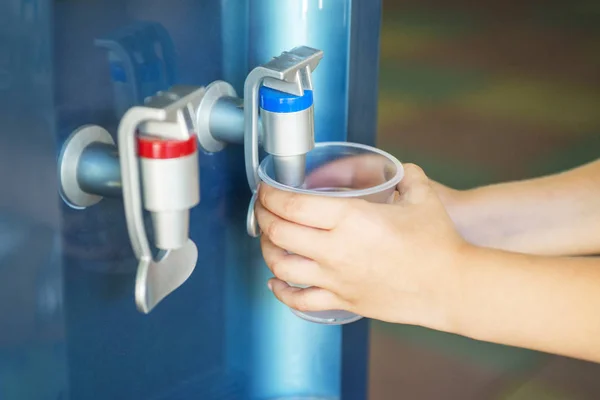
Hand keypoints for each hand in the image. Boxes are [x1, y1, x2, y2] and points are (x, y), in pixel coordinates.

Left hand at [255, 163, 470, 330]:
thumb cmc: (438, 243)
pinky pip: (300, 300)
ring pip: (281, 265)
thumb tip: (401, 170)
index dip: (270, 194)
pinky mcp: (343, 301)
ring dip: (267, 250)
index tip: (266, 189)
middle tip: (263, 209)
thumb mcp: (422, 197)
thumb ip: (407, 176)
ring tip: (268, 240)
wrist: (452, 287)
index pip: (292, 204)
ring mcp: (336, 278)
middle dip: (263, 216)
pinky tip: (276, 281)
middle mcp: (335, 249)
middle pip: (279, 232)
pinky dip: (281, 291)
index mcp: (350, 218)